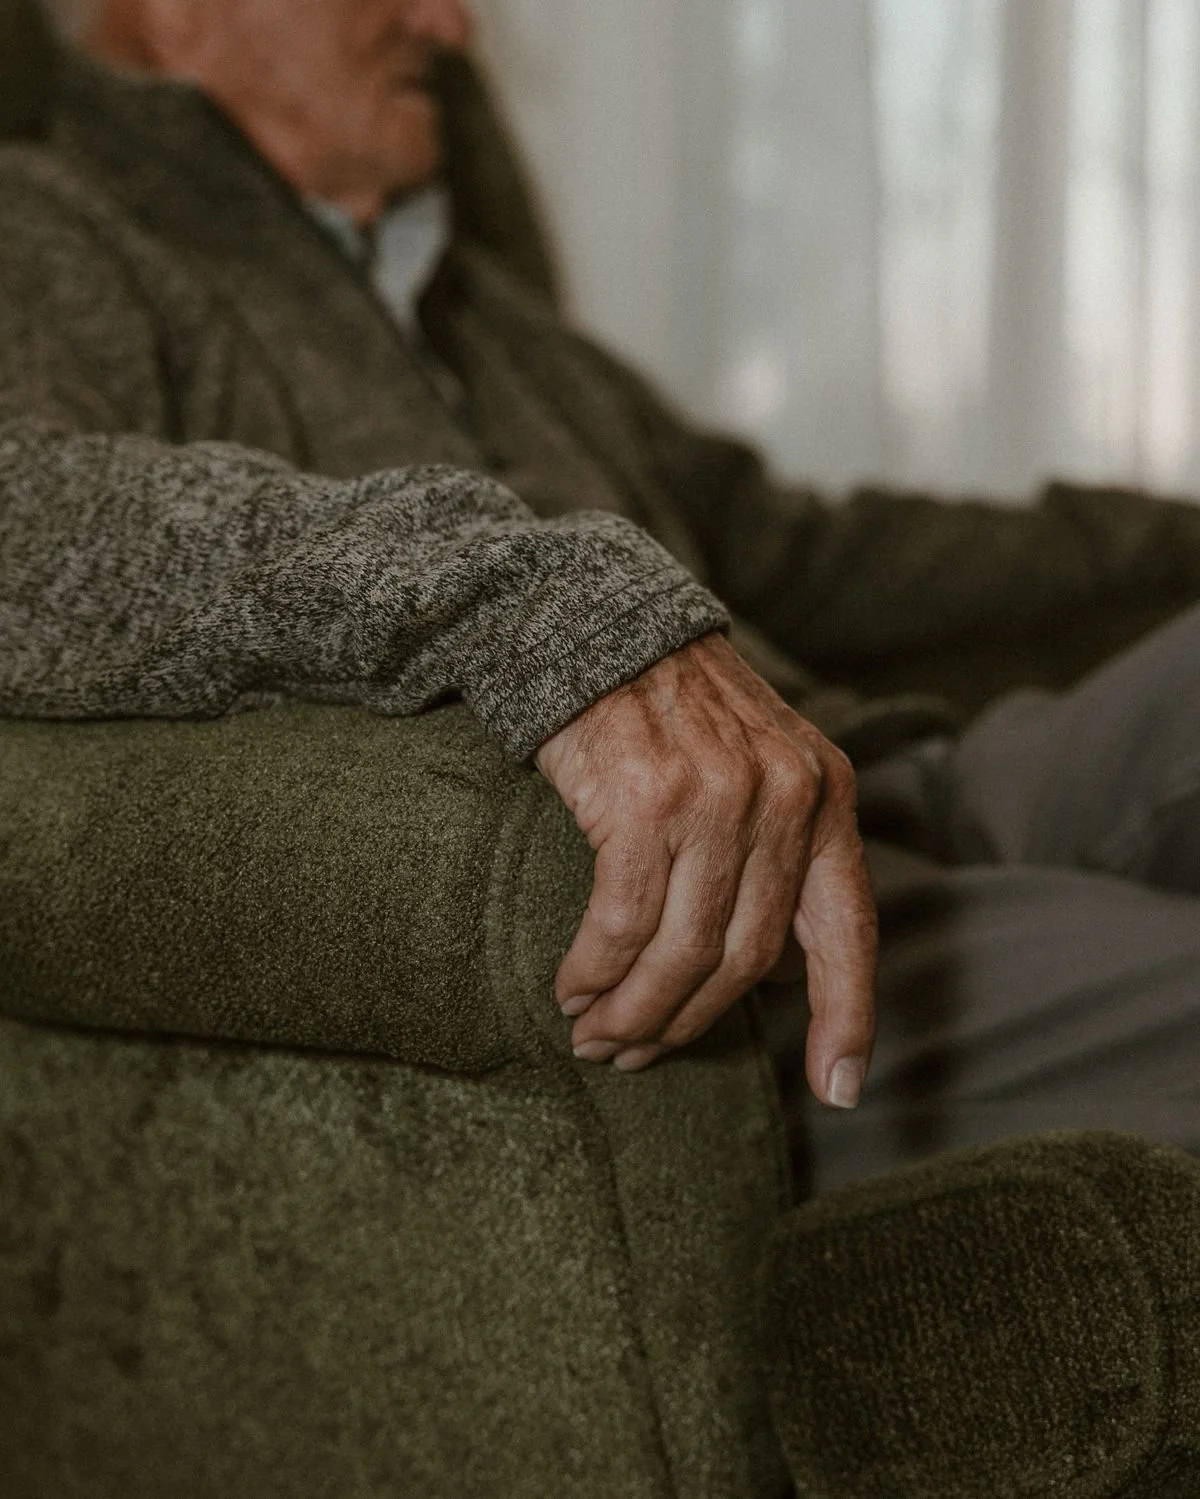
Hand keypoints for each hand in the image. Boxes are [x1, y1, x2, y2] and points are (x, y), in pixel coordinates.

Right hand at [534, 632, 876, 1106]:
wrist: (601, 629)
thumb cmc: (676, 711)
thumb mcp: (763, 762)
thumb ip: (781, 852)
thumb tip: (771, 972)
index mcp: (825, 794)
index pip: (848, 929)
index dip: (848, 1018)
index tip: (840, 1091)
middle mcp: (783, 799)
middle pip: (745, 960)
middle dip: (686, 1024)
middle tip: (637, 1053)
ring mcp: (717, 800)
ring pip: (682, 952)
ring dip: (633, 1011)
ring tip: (597, 1036)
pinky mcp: (644, 803)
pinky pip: (622, 921)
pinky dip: (595, 970)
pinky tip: (572, 989)